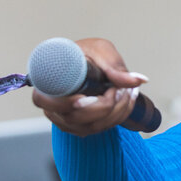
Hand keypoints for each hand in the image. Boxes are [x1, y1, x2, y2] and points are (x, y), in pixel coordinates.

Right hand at [31, 37, 149, 136]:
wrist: (91, 64)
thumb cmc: (88, 56)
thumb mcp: (102, 52)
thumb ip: (115, 67)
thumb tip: (137, 80)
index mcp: (47, 83)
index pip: (42, 100)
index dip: (63, 103)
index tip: (83, 98)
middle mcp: (52, 105)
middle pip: (74, 118)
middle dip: (103, 106)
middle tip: (117, 89)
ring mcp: (65, 119)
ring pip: (92, 126)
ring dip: (116, 110)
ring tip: (124, 91)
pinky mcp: (80, 127)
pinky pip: (101, 128)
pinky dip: (119, 115)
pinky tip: (124, 100)